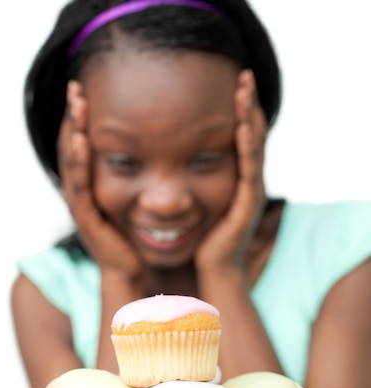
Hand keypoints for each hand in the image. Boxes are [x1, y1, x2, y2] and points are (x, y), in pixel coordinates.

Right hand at [57, 81, 142, 278]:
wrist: (129, 270)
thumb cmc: (134, 236)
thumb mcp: (134, 199)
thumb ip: (137, 175)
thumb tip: (158, 151)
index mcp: (92, 185)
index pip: (82, 144)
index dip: (82, 118)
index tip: (87, 89)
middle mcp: (82, 192)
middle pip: (71, 147)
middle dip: (73, 116)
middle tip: (76, 86)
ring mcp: (82, 204)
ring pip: (71, 162)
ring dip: (72, 132)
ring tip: (76, 104)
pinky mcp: (87, 218)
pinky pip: (79, 186)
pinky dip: (79, 162)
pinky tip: (81, 140)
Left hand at [195, 70, 266, 271]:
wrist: (213, 269)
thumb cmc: (205, 238)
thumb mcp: (201, 202)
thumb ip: (196, 180)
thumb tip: (176, 161)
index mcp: (238, 178)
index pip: (242, 136)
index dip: (240, 110)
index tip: (234, 83)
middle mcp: (248, 181)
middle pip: (252, 135)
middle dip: (248, 105)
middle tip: (244, 75)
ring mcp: (250, 193)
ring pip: (254, 148)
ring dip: (250, 118)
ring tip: (245, 91)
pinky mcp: (246, 205)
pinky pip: (248, 171)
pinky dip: (247, 147)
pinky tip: (242, 127)